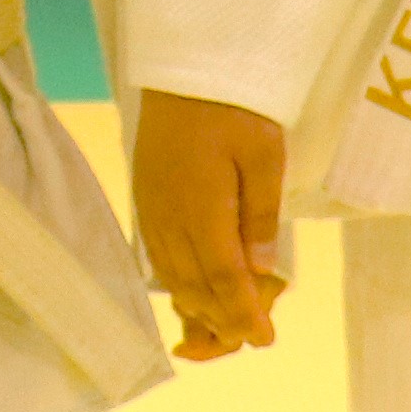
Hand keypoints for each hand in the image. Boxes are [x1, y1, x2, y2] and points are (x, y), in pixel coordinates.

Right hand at [133, 91, 294, 358]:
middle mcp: (171, 220)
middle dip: (223, 322)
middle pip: (196, 288)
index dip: (243, 314)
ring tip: (223, 331)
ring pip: (174, 278)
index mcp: (203, 209)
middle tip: (251, 339)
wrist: (183, 72)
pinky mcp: (146, 205)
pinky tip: (192, 295)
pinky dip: (178, 285)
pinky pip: (159, 260)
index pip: (224, 279)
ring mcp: (153, 213)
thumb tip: (262, 270)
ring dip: (199, 309)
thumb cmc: (233, 108)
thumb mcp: (264, 155)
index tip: (262, 339)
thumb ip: (261, 215)